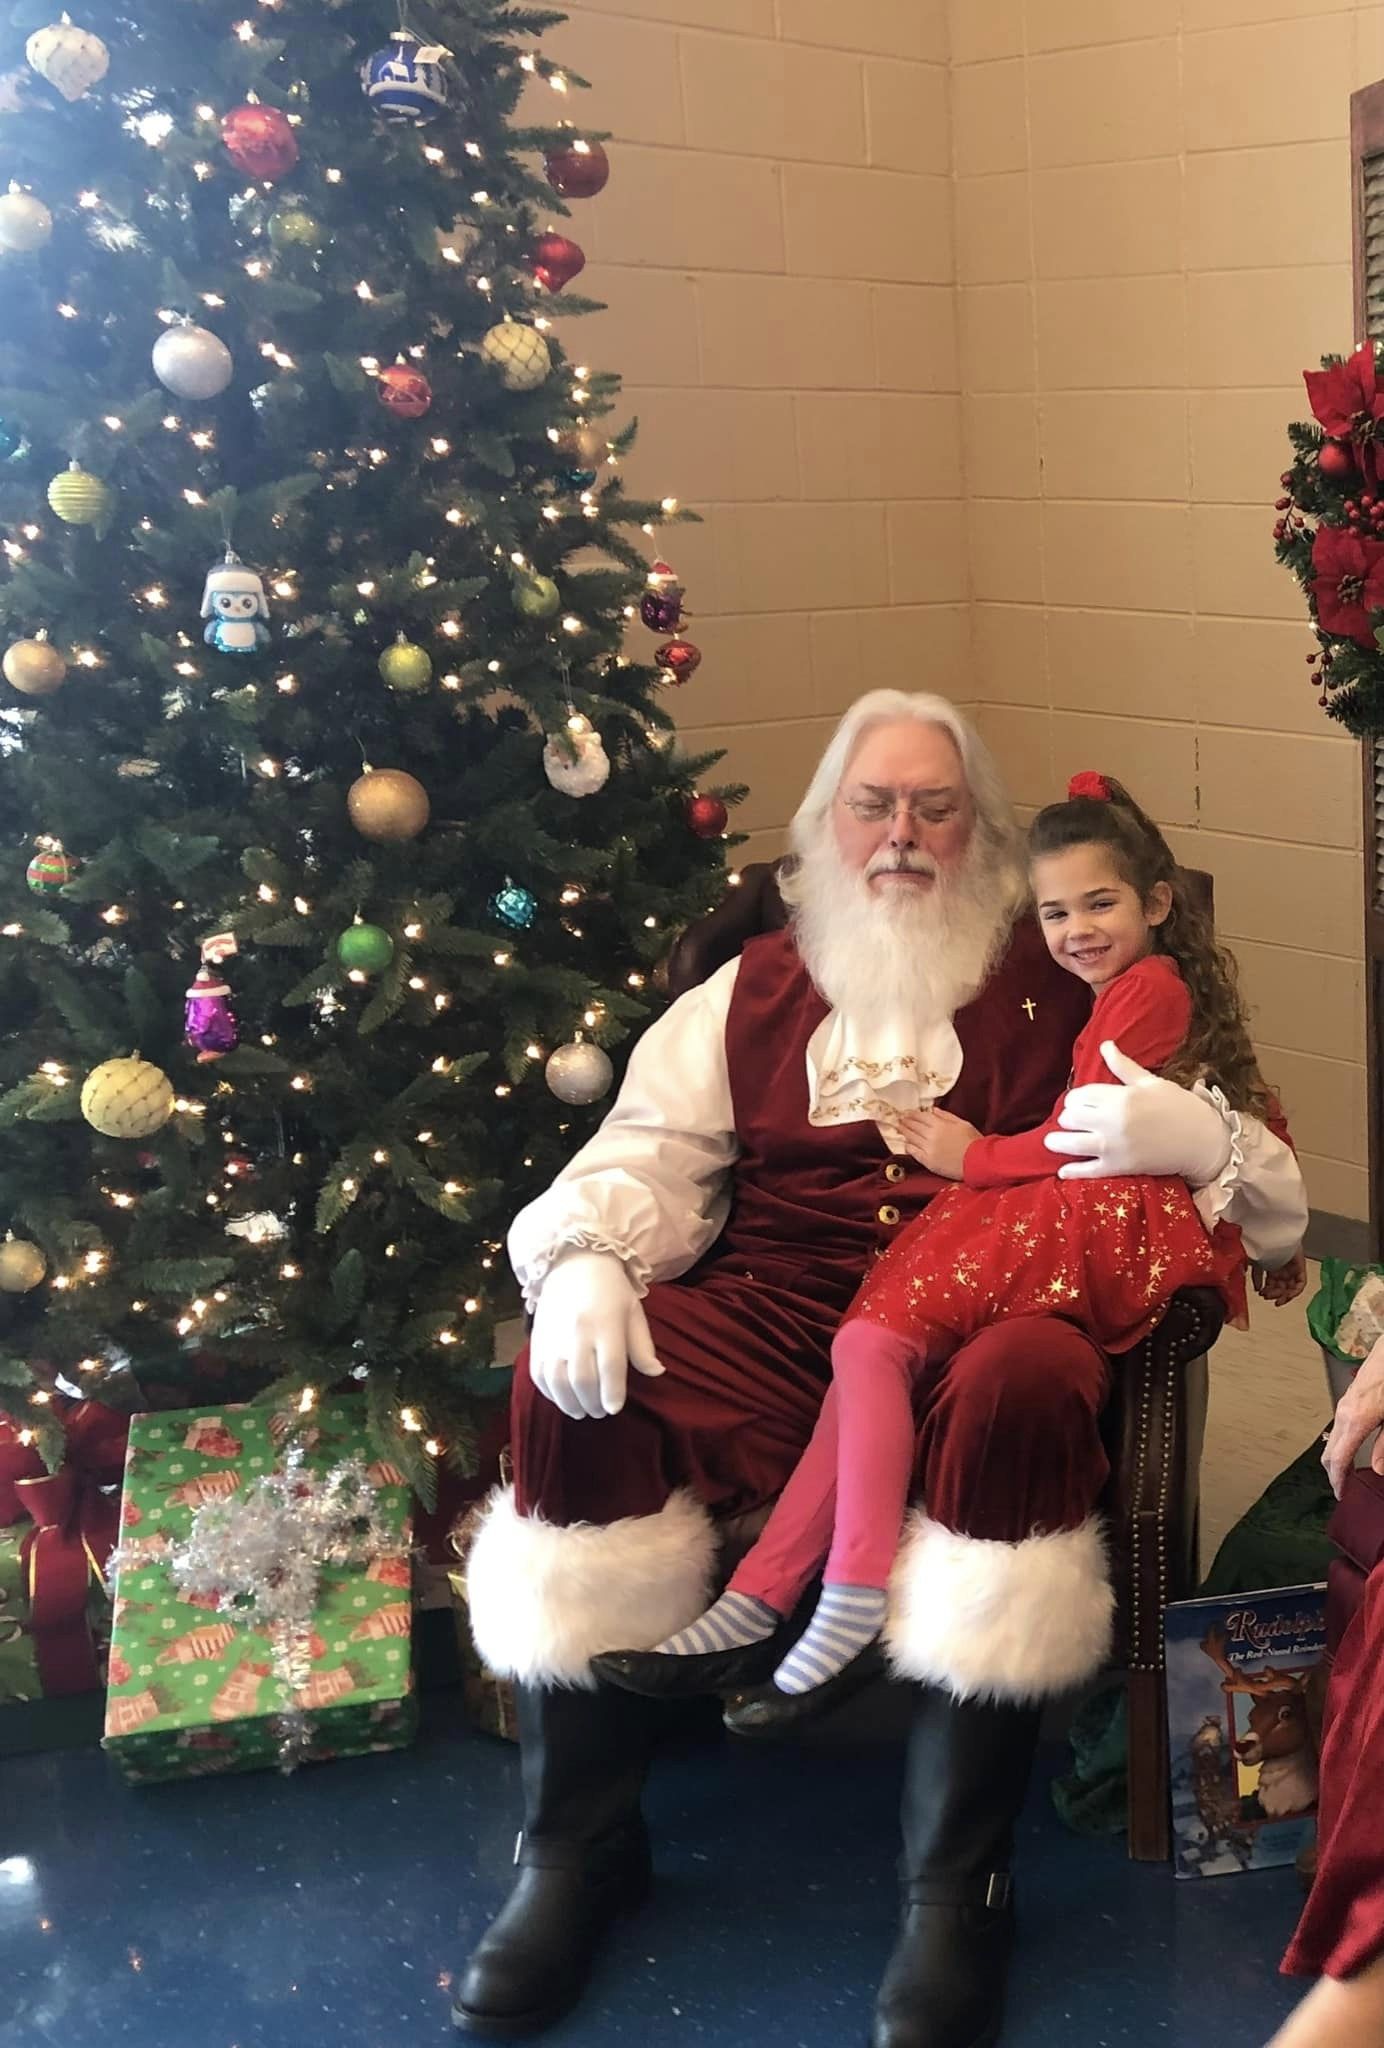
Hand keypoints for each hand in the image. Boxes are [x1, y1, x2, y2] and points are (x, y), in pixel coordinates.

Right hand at [528, 1250, 664, 1421]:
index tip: (614, 1408)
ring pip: (558, 1380)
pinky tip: (561, 1398)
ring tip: (580, 1411)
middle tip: (600, 1413)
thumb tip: (657, 1373)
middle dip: (592, 1403)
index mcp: (607, 1323)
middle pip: (583, 1378)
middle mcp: (578, 1331)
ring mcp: (554, 1336)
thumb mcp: (634, 1312)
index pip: (610, 1365)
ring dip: (569, 1403)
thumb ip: (642, 1346)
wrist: (573, 1261)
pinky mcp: (537, 1339)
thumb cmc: (611, 1289)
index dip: (612, 1392)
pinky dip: (549, 1392)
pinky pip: (538, 1373)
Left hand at [896, 1106, 981, 1180]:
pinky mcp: (928, 1161)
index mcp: (939, 1124)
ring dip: (904, 1132)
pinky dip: (908, 1146)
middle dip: (905, 1121)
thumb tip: (933, 1110)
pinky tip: (906, 1143)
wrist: (978, 1162)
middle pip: (913, 1126)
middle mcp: (931, 1136)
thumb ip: (946, 1116)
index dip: (911, 1114)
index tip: (906, 1112)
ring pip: (911, 1138)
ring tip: (899, 1128)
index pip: (920, 1116)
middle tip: (899, 1119)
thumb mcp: (962, 1123)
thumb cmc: (973, 1141)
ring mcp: (928, 1149)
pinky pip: (913, 1152)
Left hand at [1044, 1040, 1232, 1184]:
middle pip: (1071, 1117)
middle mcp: (1113, 1121)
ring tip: (1053, 1141)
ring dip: (1057, 1142)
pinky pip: (1088, 1171)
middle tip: (1071, 1121)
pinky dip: (1072, 1172)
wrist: (1201, 1140)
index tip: (1077, 1102)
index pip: (1081, 1095)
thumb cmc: (1178, 1107)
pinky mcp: (1120, 1168)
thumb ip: (1123, 1066)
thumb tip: (1105, 1045)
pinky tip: (1063, 1171)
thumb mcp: (1151, 1082)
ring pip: (1071, 1144)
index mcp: (1121, 1096)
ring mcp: (1115, 1146)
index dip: (1075, 1098)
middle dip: (1067, 1118)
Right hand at [1253, 1249, 1306, 1306]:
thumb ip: (1257, 1277)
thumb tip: (1257, 1289)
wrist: (1273, 1235)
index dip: (1268, 1291)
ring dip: (1283, 1295)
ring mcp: (1292, 1269)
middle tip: (1267, 1297)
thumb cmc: (1263, 1245)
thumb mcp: (1257, 1263)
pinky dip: (1295, 1291)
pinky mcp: (1301, 1268)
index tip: (1262, 1295)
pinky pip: (1301, 1283)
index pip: (1272, 1284)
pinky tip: (1287, 1295)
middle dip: (1274, 1294)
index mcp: (1273, 1268)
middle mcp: (1283, 1270)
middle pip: (1281, 1287)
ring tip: (1276, 1298)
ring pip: (1290, 1288)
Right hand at [1322, 1334, 1383, 1496]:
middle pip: (1328, 1452)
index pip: (1338, 1460)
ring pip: (1332, 1440)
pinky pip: (1337, 1428)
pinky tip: (1352, 1448)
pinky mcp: (1347, 1400)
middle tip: (1344, 1489)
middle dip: (1333, 1474)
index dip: (1338, 1481)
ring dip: (1336, 1459)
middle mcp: (1344, 1414)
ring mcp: (1343, 1405)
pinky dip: (1340, 1444)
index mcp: (1355, 1421)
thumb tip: (1378, 1469)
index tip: (1341, 1495)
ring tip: (1349, 1473)